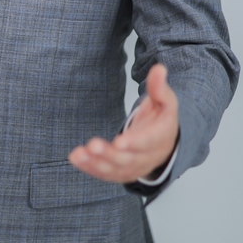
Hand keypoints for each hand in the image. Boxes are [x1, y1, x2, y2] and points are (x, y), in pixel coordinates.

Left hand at [68, 64, 178, 183]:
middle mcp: (148, 157)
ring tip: (79, 154)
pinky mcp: (121, 172)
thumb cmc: (161, 119)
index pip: (148, 142)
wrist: (165, 143)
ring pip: (115, 169)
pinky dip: (90, 168)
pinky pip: (105, 173)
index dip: (135, 142)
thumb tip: (159, 69)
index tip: (119, 141)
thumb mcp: (165, 101)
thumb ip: (159, 87)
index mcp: (161, 137)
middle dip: (109, 154)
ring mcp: (134, 167)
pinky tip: (76, 158)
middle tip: (92, 145)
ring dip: (96, 163)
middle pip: (128, 159)